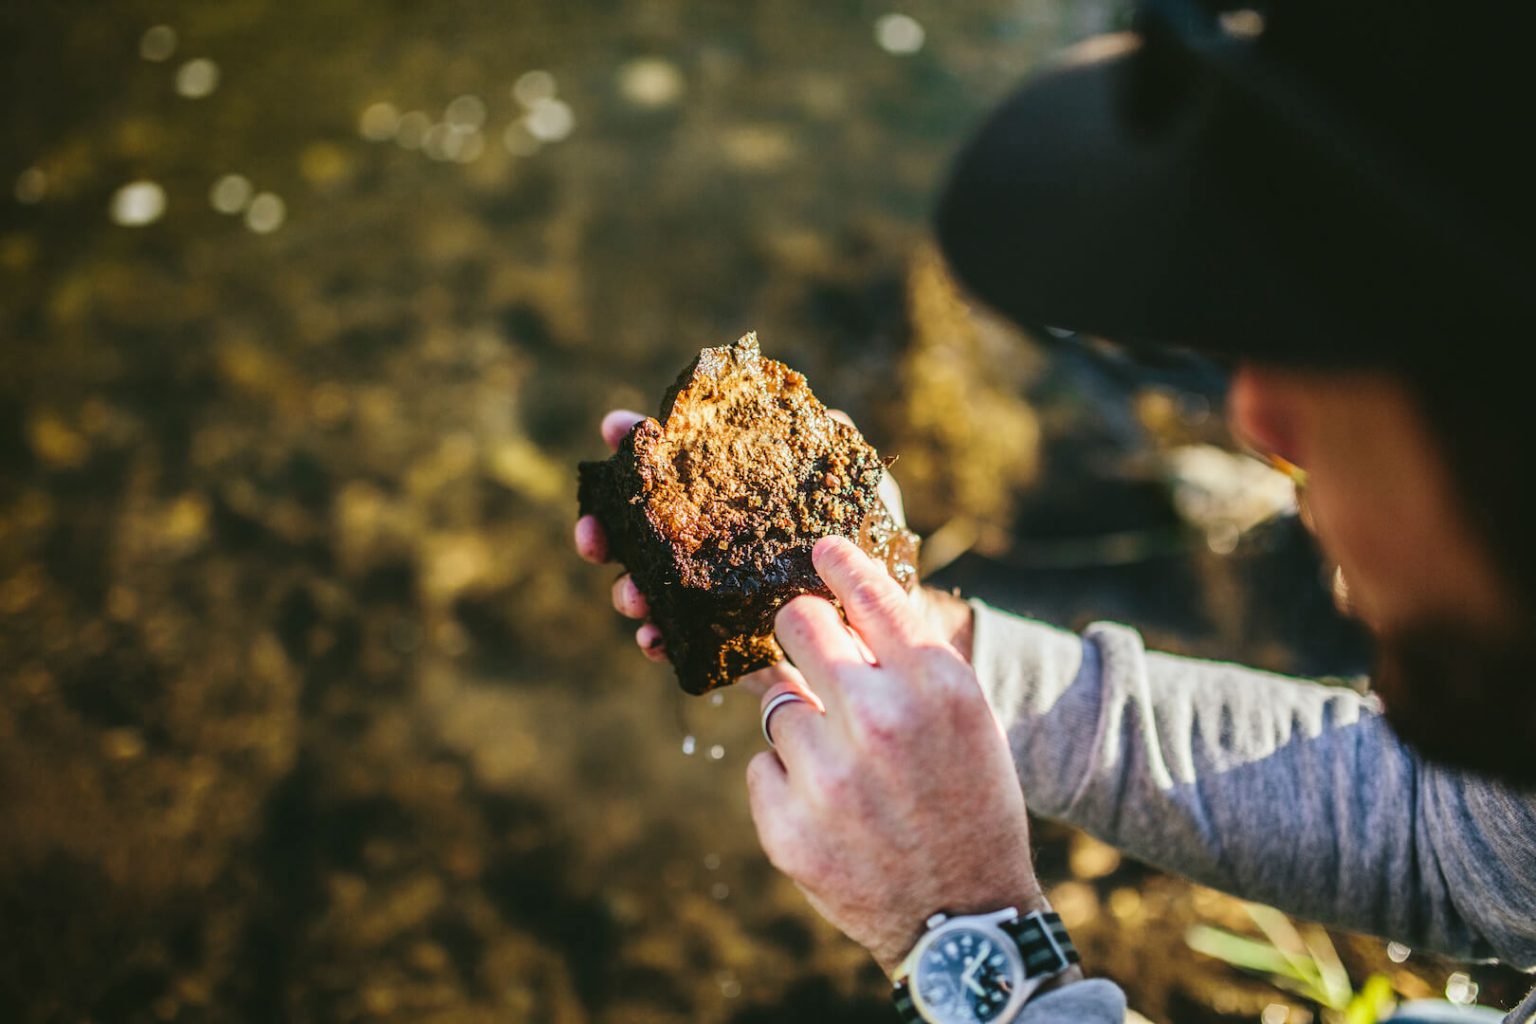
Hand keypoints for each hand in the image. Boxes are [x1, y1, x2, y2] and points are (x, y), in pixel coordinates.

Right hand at [573, 409, 977, 687]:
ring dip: (625, 588)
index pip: (669, 464)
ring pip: (645, 586)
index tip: (614, 430)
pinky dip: (656, 639)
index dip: (634, 443)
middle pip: (635, 529)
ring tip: (630, 594)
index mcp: (726, 496)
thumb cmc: (872, 544)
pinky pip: (675, 641)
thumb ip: (832, 445)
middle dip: (603, 528)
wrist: (891, 623)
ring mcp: (707, 593)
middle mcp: (707, 541)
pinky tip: (653, 638)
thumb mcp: (859, 486)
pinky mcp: (719, 642)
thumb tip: (813, 410)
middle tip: (591, 533)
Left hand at [745, 536, 1063, 979]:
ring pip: (777, 704)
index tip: (818, 549)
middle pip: (797, 624)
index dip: (837, 563)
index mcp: (937, 686)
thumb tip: (838, 602)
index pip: (868, 591)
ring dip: (805, 728)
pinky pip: (762, 767)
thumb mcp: (966, 719)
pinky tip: (833, 813)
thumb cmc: (970, 804)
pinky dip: (789, 784)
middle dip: (801, 631)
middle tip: (812, 651)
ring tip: (850, 773)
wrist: (967, 919)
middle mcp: (880, 720)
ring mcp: (828, 777)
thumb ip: (907, 660)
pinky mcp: (787, 828)